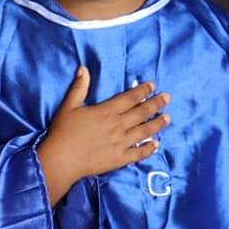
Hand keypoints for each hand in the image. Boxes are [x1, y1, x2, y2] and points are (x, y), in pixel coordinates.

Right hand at [37, 67, 170, 204]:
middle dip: (156, 104)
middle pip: (141, 113)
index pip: (130, 98)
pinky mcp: (119, 159)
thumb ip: (79, 88)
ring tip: (167, 118)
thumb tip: (84, 68)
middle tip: (167, 98)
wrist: (61, 161)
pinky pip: (138, 153)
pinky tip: (156, 144)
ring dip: (157, 124)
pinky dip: (149, 148)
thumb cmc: (62, 132)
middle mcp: (117, 126)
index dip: (142, 91)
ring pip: (144, 131)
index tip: (153, 85)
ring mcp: (120, 143)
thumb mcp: (68, 106)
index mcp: (106, 111)